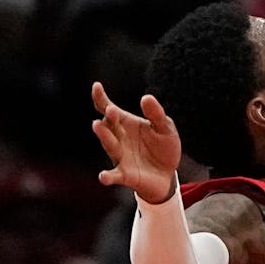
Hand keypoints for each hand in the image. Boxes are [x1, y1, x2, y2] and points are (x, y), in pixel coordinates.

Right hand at [90, 82, 181, 204]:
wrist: (168, 174)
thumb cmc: (163, 147)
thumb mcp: (165, 128)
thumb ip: (156, 114)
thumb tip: (146, 97)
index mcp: (126, 124)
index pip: (109, 109)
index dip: (101, 98)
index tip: (96, 86)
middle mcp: (119, 139)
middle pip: (109, 126)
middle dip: (109, 118)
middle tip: (111, 110)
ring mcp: (120, 157)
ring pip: (110, 146)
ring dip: (104, 137)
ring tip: (98, 125)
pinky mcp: (126, 175)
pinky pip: (115, 176)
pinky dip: (108, 176)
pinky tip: (103, 177)